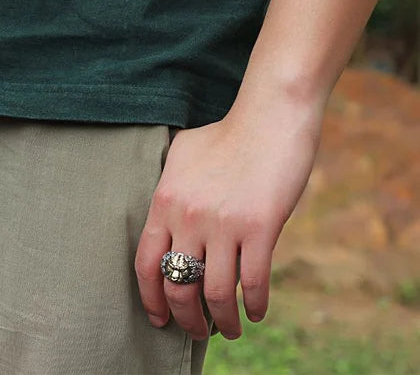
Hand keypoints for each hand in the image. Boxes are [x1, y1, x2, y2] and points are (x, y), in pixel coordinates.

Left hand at [134, 98, 323, 340]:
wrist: (269, 117)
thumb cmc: (228, 135)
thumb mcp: (182, 153)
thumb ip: (168, 185)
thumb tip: (167, 213)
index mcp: (166, 200)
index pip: (145, 264)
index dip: (151, 299)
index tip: (160, 318)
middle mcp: (189, 216)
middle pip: (178, 287)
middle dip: (186, 319)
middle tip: (197, 331)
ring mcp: (224, 224)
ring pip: (216, 293)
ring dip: (223, 322)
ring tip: (230, 329)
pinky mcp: (260, 227)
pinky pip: (254, 282)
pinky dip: (255, 306)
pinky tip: (257, 312)